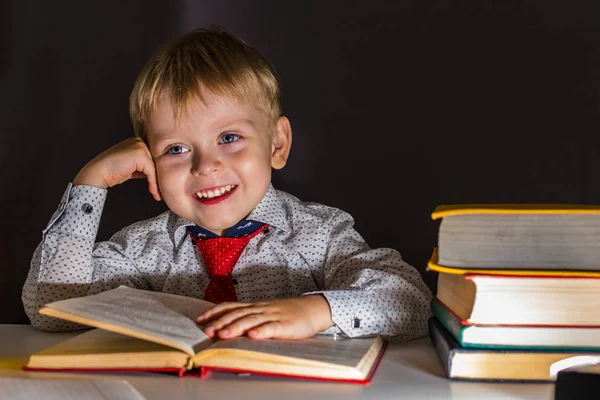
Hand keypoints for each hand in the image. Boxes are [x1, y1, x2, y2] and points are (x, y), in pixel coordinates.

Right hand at [73, 137, 160, 200]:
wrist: (98, 173)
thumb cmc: (112, 172)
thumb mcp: (132, 167)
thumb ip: (143, 166)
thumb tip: (157, 173)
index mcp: (136, 142)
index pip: (152, 158)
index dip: (156, 172)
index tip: (159, 185)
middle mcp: (138, 142)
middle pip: (155, 162)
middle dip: (158, 177)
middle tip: (160, 191)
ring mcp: (139, 147)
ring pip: (155, 167)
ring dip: (157, 182)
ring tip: (157, 193)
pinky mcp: (140, 155)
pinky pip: (152, 171)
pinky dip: (153, 183)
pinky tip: (153, 191)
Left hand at [196, 295, 333, 339]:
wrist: (312, 309)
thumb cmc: (287, 313)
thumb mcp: (265, 312)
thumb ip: (249, 316)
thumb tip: (227, 324)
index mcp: (254, 306)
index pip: (230, 307)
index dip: (215, 312)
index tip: (199, 319)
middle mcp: (261, 309)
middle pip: (238, 314)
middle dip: (221, 322)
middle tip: (207, 330)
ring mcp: (273, 316)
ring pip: (252, 320)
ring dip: (237, 327)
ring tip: (224, 334)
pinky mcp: (285, 325)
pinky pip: (272, 328)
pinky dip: (262, 331)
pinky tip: (253, 336)